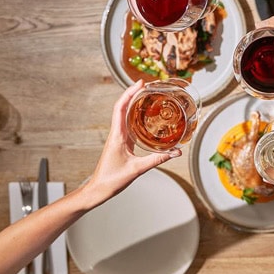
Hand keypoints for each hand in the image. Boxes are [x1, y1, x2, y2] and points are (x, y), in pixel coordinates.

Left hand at [83, 80, 180, 206]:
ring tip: (146, 95)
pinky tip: (144, 116)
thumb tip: (175, 153)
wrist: (98, 189)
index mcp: (117, 135)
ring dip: (133, 102)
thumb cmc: (111, 180)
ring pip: (123, 114)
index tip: (140, 83)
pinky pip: (127, 123)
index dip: (129, 93)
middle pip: (122, 106)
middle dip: (133, 93)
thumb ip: (157, 159)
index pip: (120, 108)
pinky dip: (134, 115)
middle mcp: (116, 133)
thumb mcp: (137, 169)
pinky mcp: (121, 142)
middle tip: (146, 85)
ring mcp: (118, 137)